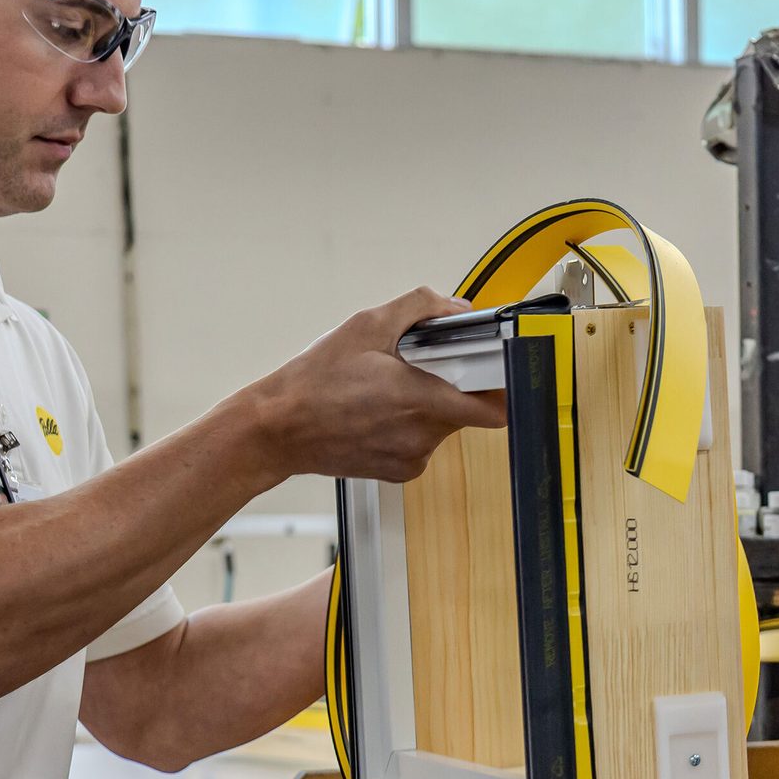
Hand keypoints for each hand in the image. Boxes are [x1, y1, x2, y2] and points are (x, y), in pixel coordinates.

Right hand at [249, 288, 507, 482]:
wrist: (279, 429)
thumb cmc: (314, 382)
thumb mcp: (367, 324)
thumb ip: (421, 307)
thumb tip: (456, 307)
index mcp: (421, 399)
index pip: (495, 407)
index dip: (499, 382)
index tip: (490, 364)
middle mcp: (422, 435)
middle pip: (468, 408)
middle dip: (452, 382)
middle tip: (417, 365)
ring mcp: (412, 457)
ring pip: (444, 424)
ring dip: (429, 403)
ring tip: (388, 387)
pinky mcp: (400, 472)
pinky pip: (423, 442)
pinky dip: (411, 424)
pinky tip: (378, 410)